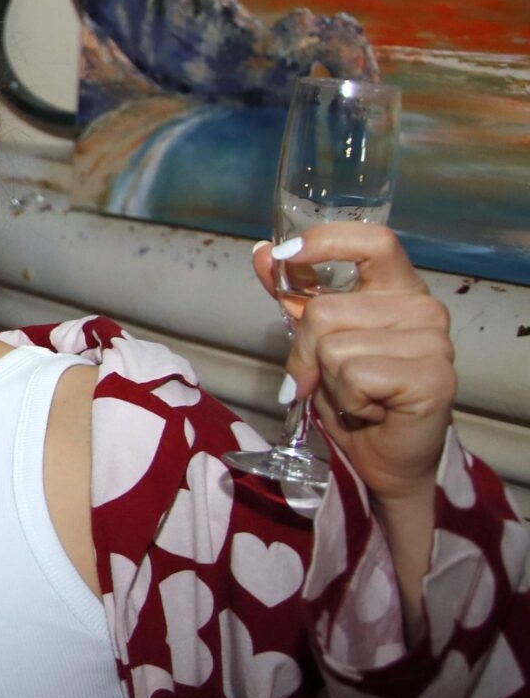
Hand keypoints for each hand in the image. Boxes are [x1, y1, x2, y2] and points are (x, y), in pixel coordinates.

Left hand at [253, 222, 456, 508]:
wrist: (383, 457)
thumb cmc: (354, 394)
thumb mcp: (316, 338)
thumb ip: (295, 293)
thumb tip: (263, 252)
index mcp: (398, 288)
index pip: (372, 240)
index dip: (325, 241)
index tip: (286, 254)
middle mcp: (423, 308)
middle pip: (326, 311)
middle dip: (308, 352)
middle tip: (331, 377)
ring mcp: (434, 342)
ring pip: (334, 346)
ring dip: (329, 380)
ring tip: (357, 394)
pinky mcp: (434, 377)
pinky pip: (354, 376)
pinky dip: (348, 400)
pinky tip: (373, 409)